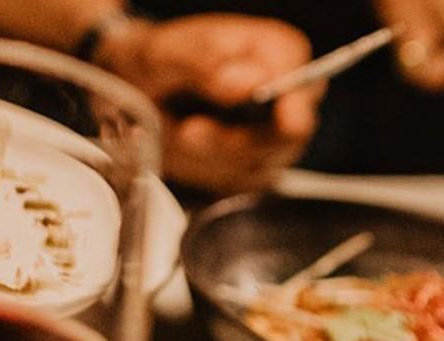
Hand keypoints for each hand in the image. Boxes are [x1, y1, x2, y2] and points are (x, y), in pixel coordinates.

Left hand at [94, 14, 321, 193]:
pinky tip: (192, 149)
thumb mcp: (166, 52)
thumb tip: (249, 83)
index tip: (237, 106)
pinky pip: (242, 183)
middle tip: (190, 130)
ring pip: (261, 164)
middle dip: (232, 140)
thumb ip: (205, 63)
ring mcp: (281, 138)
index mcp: (280, 53)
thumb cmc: (160, 61)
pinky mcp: (262, 169)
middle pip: (286, 135)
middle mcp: (291, 98)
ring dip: (212, 156)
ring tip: (183, 131)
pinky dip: (209, 171)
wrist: (140, 90)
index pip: (303, 86)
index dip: (278, 104)